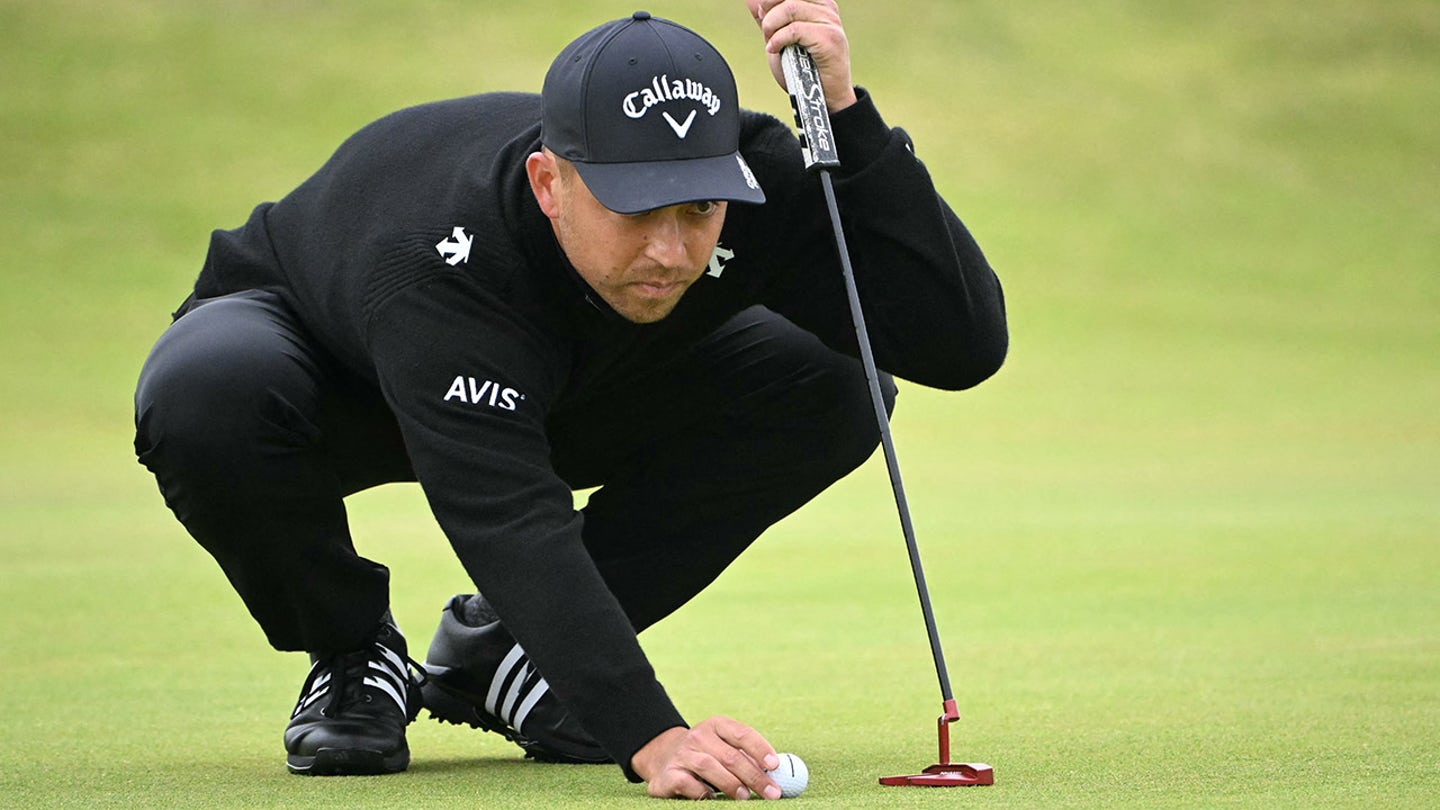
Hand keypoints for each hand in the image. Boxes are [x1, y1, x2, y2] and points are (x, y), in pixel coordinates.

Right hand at [633, 717, 782, 799]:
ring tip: (746, 797)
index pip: (742, 734)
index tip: (775, 766)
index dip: (760, 749)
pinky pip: (689, 784)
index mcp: (716, 725)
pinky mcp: (669, 773)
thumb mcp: (725, 747)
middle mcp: (698, 736)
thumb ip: (747, 757)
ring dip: (731, 784)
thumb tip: (777, 772)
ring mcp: (682, 754)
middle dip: (754, 776)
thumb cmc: (707, 755)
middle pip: (730, 755)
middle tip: (772, 792)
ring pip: (710, 767)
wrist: (664, 758)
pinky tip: (713, 798)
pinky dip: (704, 792)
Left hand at [746, 0, 858, 111]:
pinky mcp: (829, 38)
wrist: (822, 98)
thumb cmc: (803, 69)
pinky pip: (795, 29)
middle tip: (767, 30)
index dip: (769, 1)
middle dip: (768, 10)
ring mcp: (830, 21)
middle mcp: (826, 6)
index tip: (763, 16)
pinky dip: (778, 40)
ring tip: (771, 43)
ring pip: (789, 8)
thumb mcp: (779, 37)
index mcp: (817, 1)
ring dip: (771, 26)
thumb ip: (767, 16)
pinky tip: (775, 50)